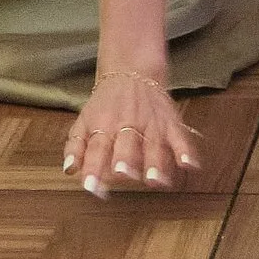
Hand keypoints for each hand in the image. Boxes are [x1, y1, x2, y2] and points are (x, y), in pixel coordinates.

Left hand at [64, 66, 200, 195]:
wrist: (131, 71)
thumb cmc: (106, 103)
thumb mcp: (84, 120)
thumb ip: (75, 146)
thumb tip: (69, 170)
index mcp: (103, 126)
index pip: (96, 149)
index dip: (94, 168)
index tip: (91, 187)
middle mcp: (127, 125)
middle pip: (127, 145)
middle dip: (125, 160)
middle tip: (123, 175)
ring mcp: (151, 124)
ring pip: (154, 144)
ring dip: (155, 162)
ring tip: (155, 180)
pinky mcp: (170, 123)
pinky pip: (180, 137)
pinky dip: (185, 151)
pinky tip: (188, 165)